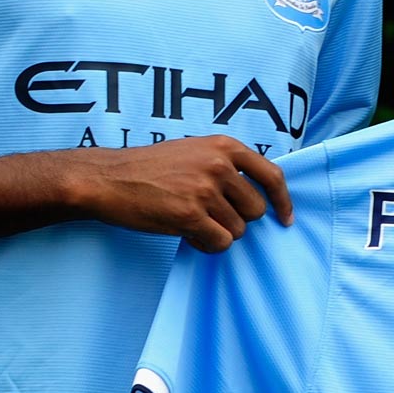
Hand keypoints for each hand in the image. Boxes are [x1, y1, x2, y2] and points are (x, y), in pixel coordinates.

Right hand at [76, 135, 292, 252]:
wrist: (108, 178)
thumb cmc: (149, 168)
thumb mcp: (194, 151)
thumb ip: (225, 165)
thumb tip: (257, 194)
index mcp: (224, 146)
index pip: (272, 176)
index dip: (283, 201)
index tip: (285, 218)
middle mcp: (219, 165)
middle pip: (256, 210)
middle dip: (238, 220)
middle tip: (211, 218)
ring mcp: (205, 190)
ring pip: (238, 230)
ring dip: (219, 233)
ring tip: (193, 223)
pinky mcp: (190, 215)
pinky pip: (220, 243)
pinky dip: (207, 246)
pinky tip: (188, 235)